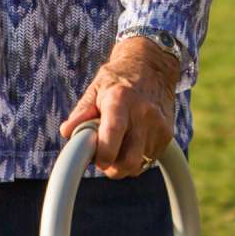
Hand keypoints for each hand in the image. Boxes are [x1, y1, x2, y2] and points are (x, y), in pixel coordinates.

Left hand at [61, 37, 180, 178]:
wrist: (153, 66)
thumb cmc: (119, 78)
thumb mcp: (96, 88)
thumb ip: (81, 112)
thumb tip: (67, 132)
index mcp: (120, 100)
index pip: (112, 134)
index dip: (102, 155)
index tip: (97, 159)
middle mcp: (142, 113)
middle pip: (128, 161)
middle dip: (112, 169)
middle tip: (104, 158)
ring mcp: (158, 125)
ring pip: (138, 165)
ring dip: (124, 163)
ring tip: (118, 144)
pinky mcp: (167, 134)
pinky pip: (148, 159)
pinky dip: (138, 157)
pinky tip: (133, 139)